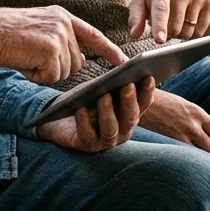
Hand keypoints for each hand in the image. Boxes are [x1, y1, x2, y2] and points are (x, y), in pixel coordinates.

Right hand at [0, 6, 127, 83]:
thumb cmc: (6, 35)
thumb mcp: (39, 31)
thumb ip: (62, 42)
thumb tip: (82, 61)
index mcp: (62, 16)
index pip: (93, 35)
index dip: (109, 50)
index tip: (124, 62)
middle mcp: (64, 23)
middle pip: (76, 62)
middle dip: (55, 68)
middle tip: (31, 57)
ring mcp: (59, 35)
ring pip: (65, 71)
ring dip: (45, 72)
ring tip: (26, 57)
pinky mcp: (51, 48)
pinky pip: (52, 75)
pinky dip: (36, 75)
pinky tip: (24, 62)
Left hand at [35, 77, 155, 151]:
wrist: (60, 118)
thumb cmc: (85, 100)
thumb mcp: (100, 88)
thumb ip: (113, 81)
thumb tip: (125, 65)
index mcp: (129, 114)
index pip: (143, 104)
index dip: (147, 92)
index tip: (148, 77)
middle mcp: (122, 130)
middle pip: (130, 118)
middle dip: (130, 101)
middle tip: (127, 85)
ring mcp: (105, 140)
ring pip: (111, 129)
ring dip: (108, 112)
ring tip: (104, 97)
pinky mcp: (87, 145)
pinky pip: (87, 136)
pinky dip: (84, 122)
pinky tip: (80, 109)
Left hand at [127, 0, 209, 42]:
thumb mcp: (140, 1)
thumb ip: (135, 18)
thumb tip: (134, 34)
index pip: (161, 9)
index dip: (160, 25)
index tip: (159, 40)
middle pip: (175, 26)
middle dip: (167, 34)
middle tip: (162, 28)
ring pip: (188, 31)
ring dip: (179, 34)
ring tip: (174, 22)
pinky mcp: (208, 2)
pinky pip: (200, 31)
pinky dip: (191, 34)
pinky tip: (185, 23)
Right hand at [138, 88, 209, 151]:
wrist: (137, 99)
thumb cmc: (157, 101)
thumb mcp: (180, 104)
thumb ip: (192, 117)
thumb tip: (199, 129)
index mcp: (197, 112)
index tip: (206, 139)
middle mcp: (193, 124)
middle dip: (203, 148)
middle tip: (193, 146)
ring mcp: (182, 135)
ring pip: (198, 155)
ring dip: (192, 154)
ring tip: (182, 150)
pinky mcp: (169, 142)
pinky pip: (182, 156)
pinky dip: (179, 157)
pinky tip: (171, 152)